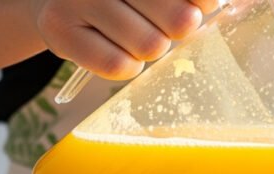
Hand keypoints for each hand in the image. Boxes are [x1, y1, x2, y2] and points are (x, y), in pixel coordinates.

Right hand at [30, 0, 221, 79]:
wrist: (59, 2)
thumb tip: (215, 5)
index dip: (204, 3)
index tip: (200, 5)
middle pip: (181, 20)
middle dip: (178, 27)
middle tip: (162, 23)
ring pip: (150, 45)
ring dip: (151, 48)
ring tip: (136, 35)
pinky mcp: (58, 28)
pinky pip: (118, 64)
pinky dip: (127, 66)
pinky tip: (118, 51)